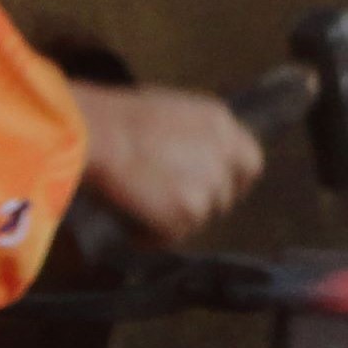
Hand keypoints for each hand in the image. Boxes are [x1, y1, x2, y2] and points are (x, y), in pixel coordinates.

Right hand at [66, 82, 263, 246]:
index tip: (210, 187)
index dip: (231, 180)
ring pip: (198, 219)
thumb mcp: (165, 112)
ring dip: (171, 218)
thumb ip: (190, 137)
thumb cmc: (113, 118)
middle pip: (225, 196)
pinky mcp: (189, 213)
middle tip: (166, 202)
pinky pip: (172, 236)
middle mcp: (223, 154)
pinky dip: (151, 234)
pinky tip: (129, 219)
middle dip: (198, 204)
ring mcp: (208, 186)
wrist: (96, 134)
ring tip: (137, 204)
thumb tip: (185, 158)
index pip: (250, 162)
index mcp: (219, 122)